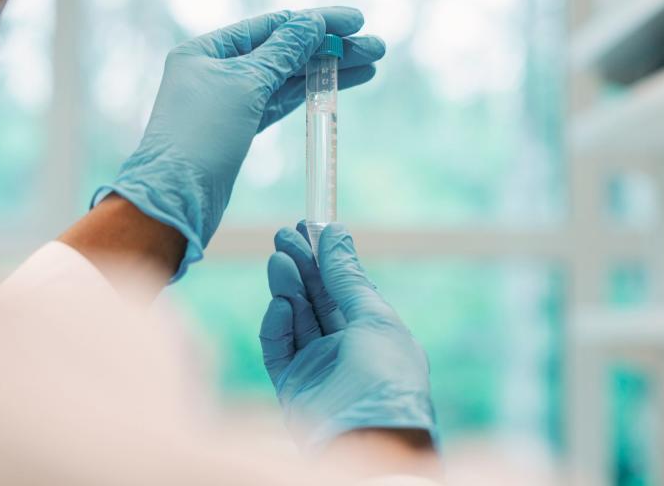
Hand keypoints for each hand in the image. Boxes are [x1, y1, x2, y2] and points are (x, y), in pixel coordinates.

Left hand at [92, 8, 384, 279]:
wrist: (176, 200)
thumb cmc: (200, 137)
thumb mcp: (245, 84)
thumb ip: (282, 52)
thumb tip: (311, 22)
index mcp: (207, 50)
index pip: (272, 26)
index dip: (317, 22)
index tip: (357, 21)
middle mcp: (216, 70)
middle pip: (284, 51)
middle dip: (330, 48)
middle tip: (376, 47)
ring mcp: (229, 100)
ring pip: (287, 78)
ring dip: (328, 70)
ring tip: (371, 63)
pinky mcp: (240, 128)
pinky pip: (280, 102)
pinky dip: (309, 93)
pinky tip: (338, 85)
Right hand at [259, 223, 435, 450]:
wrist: (369, 438)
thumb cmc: (386, 378)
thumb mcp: (374, 317)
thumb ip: (348, 277)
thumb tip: (335, 232)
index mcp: (373, 332)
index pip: (344, 288)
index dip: (326, 257)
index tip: (309, 226)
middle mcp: (345, 348)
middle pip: (317, 298)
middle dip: (301, 265)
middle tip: (283, 234)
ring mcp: (317, 367)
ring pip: (296, 318)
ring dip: (288, 287)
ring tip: (278, 258)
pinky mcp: (293, 386)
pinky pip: (279, 349)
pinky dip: (277, 325)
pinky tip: (281, 304)